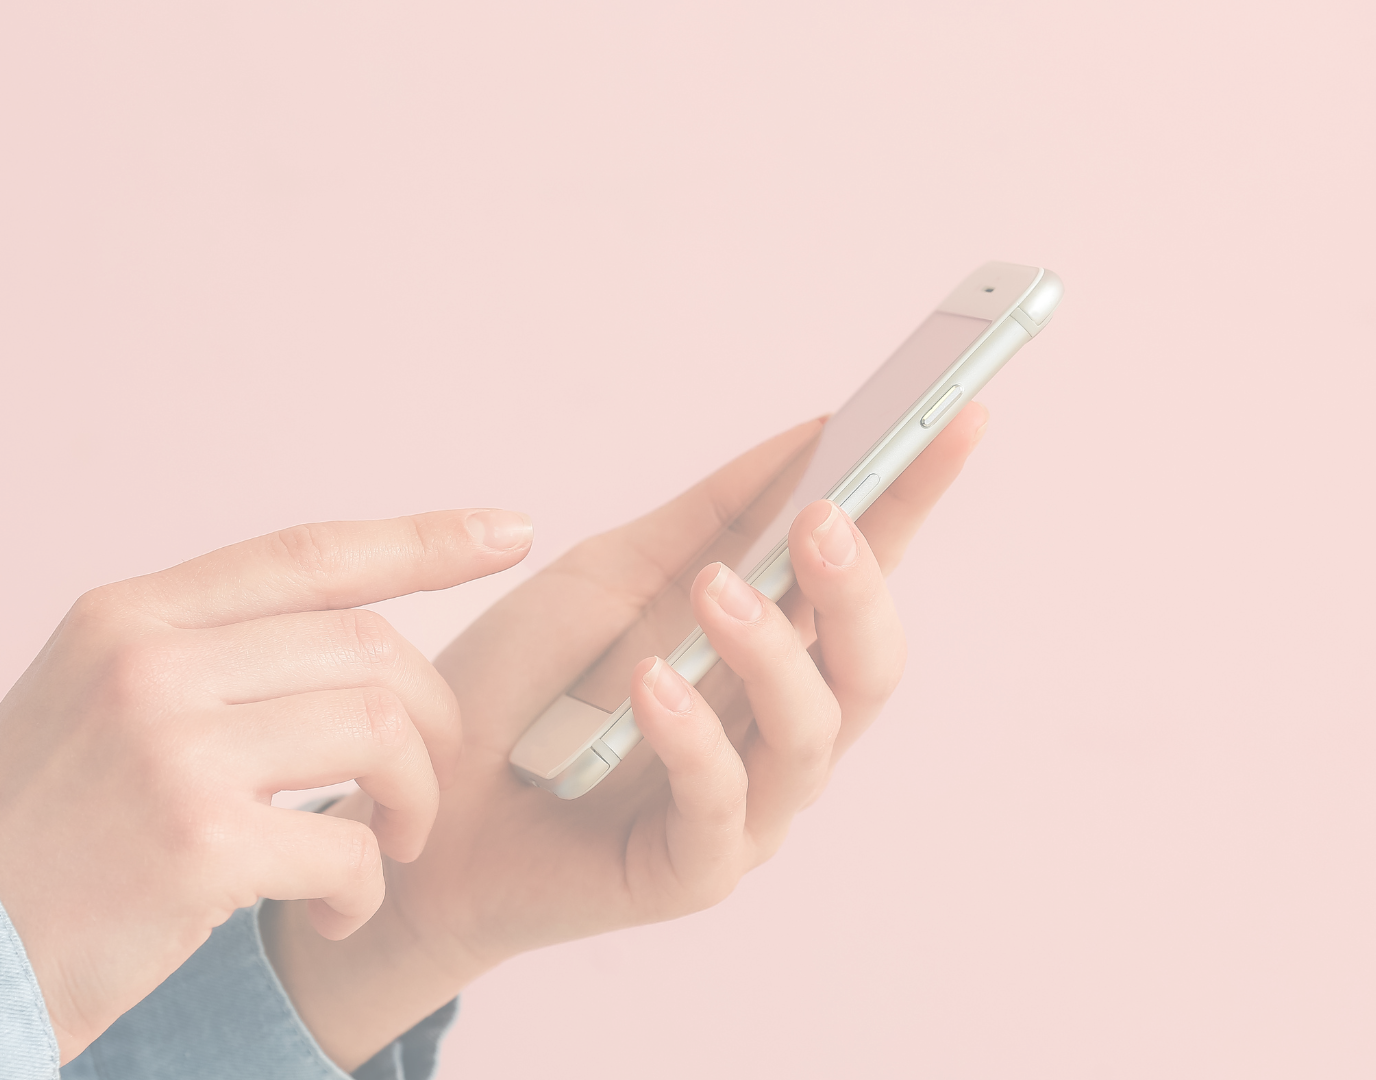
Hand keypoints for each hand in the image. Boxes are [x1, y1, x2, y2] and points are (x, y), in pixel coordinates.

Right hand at [0, 510, 533, 1061]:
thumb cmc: (33, 839)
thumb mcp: (90, 700)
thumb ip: (198, 652)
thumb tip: (342, 635)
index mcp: (126, 613)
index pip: (307, 554)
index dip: (422, 539)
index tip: (510, 530)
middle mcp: (147, 658)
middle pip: (367, 648)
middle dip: (430, 723)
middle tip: (416, 793)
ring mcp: (170, 745)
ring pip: (379, 730)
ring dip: (411, 803)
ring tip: (384, 851)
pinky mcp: (196, 841)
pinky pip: (348, 847)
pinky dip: (364, 889)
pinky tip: (329, 915)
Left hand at [264, 406, 987, 1067]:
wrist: (418, 805)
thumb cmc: (523, 692)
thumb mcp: (611, 576)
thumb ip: (712, 517)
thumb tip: (816, 429)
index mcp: (771, 652)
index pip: (866, 572)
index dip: (915, 499)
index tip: (958, 417)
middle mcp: (776, 730)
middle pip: (871, 663)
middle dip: (863, 586)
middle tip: (825, 517)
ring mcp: (746, 806)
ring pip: (814, 731)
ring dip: (773, 650)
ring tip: (715, 589)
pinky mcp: (691, 869)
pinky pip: (722, 803)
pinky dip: (692, 735)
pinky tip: (651, 683)